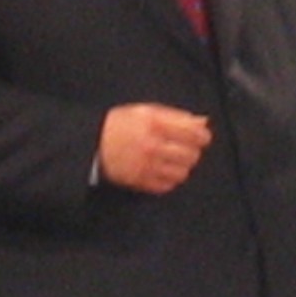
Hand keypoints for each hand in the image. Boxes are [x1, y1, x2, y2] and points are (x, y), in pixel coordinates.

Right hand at [97, 103, 212, 193]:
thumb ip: (175, 115)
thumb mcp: (145, 111)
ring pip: (182, 172)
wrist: (93, 145)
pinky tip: (165, 170)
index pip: (192, 133)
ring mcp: (147, 165)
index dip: (202, 136)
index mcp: (154, 123)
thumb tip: (201, 122)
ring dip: (183, 166)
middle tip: (189, 148)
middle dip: (193, 151)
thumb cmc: (119, 125)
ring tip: (176, 160)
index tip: (203, 137)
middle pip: (191, 154)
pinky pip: (168, 185)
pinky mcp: (141, 181)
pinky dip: (171, 179)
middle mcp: (152, 145)